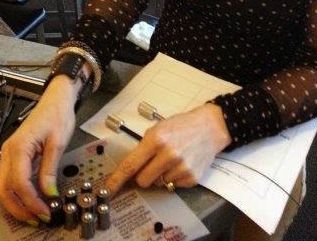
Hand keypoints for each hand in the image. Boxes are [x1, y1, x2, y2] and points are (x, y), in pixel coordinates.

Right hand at [0, 77, 77, 223]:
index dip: (31, 201)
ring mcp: (8, 154)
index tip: (46, 212)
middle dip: (19, 209)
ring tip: (35, 214)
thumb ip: (50, 169)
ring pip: (3, 187)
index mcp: (19, 147)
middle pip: (4, 189)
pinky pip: (8, 180)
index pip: (19, 182)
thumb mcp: (57, 142)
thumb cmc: (57, 115)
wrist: (56, 100)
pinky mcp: (13, 156)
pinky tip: (30, 201)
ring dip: (16, 204)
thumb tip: (48, 194)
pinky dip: (17, 195)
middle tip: (38, 219)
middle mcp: (8, 152)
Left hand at [105, 103, 230, 195]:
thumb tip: (131, 168)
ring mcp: (181, 168)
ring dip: (160, 175)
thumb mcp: (158, 128)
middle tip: (152, 163)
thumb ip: (144, 146)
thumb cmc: (182, 126)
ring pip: (158, 184)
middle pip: (142, 180)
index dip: (116, 180)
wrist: (210, 128)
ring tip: (172, 159)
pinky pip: (173, 186)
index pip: (130, 165)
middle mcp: (168, 155)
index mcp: (156, 139)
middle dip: (143, 175)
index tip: (107, 190)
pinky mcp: (191, 178)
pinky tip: (182, 163)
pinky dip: (174, 177)